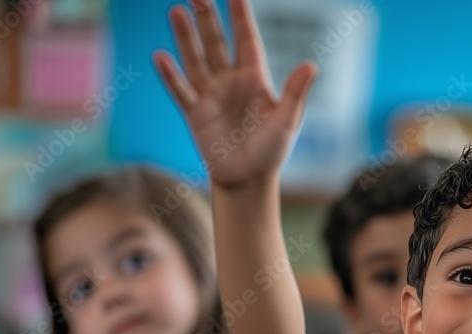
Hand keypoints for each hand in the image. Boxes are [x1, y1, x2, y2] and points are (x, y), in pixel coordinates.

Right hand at [153, 0, 317, 188]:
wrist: (248, 179)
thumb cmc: (272, 150)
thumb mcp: (287, 121)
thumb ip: (296, 93)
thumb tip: (311, 65)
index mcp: (255, 78)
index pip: (247, 39)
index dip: (241, 15)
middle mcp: (230, 80)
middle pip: (216, 41)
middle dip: (207, 17)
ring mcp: (210, 94)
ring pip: (195, 58)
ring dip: (186, 37)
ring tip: (177, 11)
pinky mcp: (195, 112)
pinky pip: (181, 89)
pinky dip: (171, 75)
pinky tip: (161, 57)